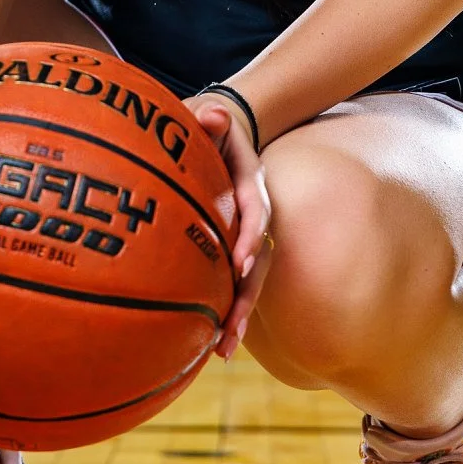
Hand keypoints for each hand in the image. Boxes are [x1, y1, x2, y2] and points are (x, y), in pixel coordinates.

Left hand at [185, 90, 271, 360]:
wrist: (220, 128)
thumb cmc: (203, 124)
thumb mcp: (205, 116)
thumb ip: (207, 118)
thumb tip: (212, 114)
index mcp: (249, 182)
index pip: (257, 210)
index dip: (251, 236)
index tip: (242, 262)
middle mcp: (253, 212)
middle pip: (259, 258)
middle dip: (247, 294)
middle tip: (231, 326)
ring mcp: (244, 233)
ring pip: (250, 279)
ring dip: (239, 313)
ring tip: (223, 349)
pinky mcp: (230, 247)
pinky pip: (232, 282)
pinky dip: (226, 310)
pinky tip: (211, 342)